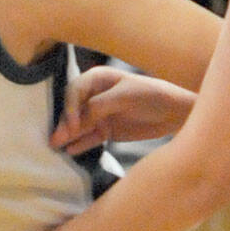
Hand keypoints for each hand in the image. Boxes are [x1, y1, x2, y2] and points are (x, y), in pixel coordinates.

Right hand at [53, 66, 195, 154]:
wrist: (175, 112)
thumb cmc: (152, 96)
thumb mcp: (124, 97)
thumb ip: (98, 107)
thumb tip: (75, 121)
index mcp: (98, 79)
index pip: (75, 91)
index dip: (70, 107)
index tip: (74, 125)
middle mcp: (95, 95)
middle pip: (73, 109)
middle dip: (64, 124)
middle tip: (54, 140)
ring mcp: (100, 114)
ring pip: (79, 126)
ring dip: (68, 135)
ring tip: (56, 148)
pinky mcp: (106, 131)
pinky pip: (89, 138)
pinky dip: (80, 144)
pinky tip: (70, 151)